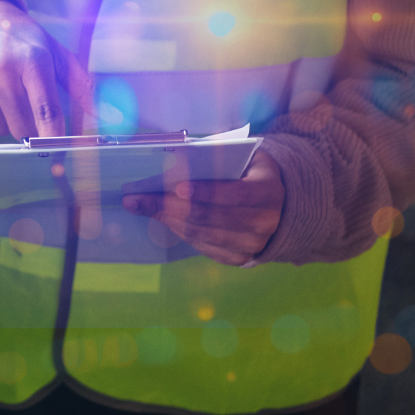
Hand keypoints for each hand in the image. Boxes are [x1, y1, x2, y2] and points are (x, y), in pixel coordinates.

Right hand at [0, 0, 80, 139]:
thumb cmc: (15, 36)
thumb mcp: (50, 50)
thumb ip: (81, 84)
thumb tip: (111, 115)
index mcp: (32, 59)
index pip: (47, 113)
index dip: (54, 138)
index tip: (58, 153)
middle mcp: (0, 70)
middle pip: (21, 129)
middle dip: (26, 122)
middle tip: (21, 99)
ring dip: (2, 118)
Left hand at [122, 149, 285, 265]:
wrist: (277, 207)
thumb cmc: (251, 174)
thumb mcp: (244, 158)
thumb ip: (218, 157)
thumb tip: (177, 158)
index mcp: (267, 192)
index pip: (236, 194)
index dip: (207, 191)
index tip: (177, 187)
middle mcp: (264, 223)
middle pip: (212, 217)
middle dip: (170, 206)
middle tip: (138, 198)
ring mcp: (252, 245)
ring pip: (203, 234)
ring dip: (168, 219)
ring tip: (141, 206)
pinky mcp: (238, 258)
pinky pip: (202, 246)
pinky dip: (178, 230)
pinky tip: (160, 217)